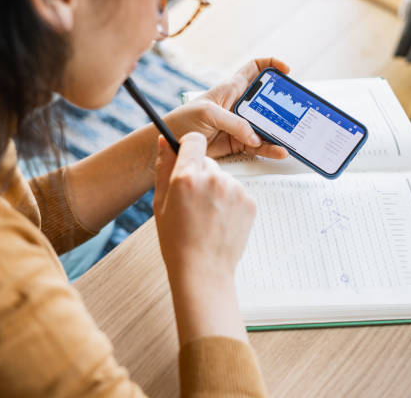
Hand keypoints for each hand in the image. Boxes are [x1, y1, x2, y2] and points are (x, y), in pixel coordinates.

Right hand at [153, 132, 255, 281]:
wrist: (204, 270)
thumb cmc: (177, 240)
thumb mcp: (160, 203)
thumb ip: (164, 167)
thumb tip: (164, 141)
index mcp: (187, 177)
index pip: (193, 140)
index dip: (189, 147)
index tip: (187, 157)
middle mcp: (213, 178)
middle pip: (208, 162)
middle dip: (200, 175)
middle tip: (193, 202)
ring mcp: (235, 190)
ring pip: (223, 178)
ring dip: (216, 190)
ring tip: (207, 217)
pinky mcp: (249, 202)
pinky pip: (237, 192)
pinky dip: (230, 203)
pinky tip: (220, 221)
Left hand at [163, 57, 290, 159]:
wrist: (170, 146)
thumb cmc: (182, 121)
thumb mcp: (208, 114)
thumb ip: (234, 123)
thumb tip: (254, 137)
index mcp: (230, 89)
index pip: (254, 69)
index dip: (270, 65)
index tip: (285, 70)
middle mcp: (238, 106)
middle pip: (267, 102)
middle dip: (282, 106)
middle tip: (293, 113)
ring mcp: (240, 126)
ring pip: (266, 127)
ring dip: (278, 133)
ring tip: (289, 139)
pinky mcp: (238, 144)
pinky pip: (259, 146)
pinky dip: (269, 149)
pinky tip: (277, 151)